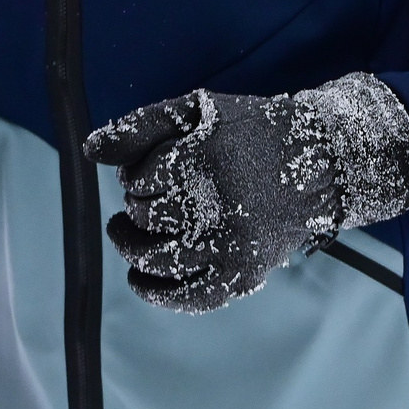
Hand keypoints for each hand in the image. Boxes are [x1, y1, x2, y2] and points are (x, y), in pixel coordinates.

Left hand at [83, 73, 408, 313]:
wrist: (319, 163)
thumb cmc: (249, 132)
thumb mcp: (197, 111)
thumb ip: (141, 125)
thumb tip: (89, 151)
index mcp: (202, 160)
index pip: (138, 180)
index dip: (138, 175)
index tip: (154, 170)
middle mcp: (215, 205)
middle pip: (145, 217)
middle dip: (140, 205)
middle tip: (153, 195)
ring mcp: (229, 246)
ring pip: (156, 257)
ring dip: (133, 245)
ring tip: (129, 232)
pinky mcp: (242, 274)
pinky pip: (188, 297)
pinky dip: (157, 292)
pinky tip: (140, 278)